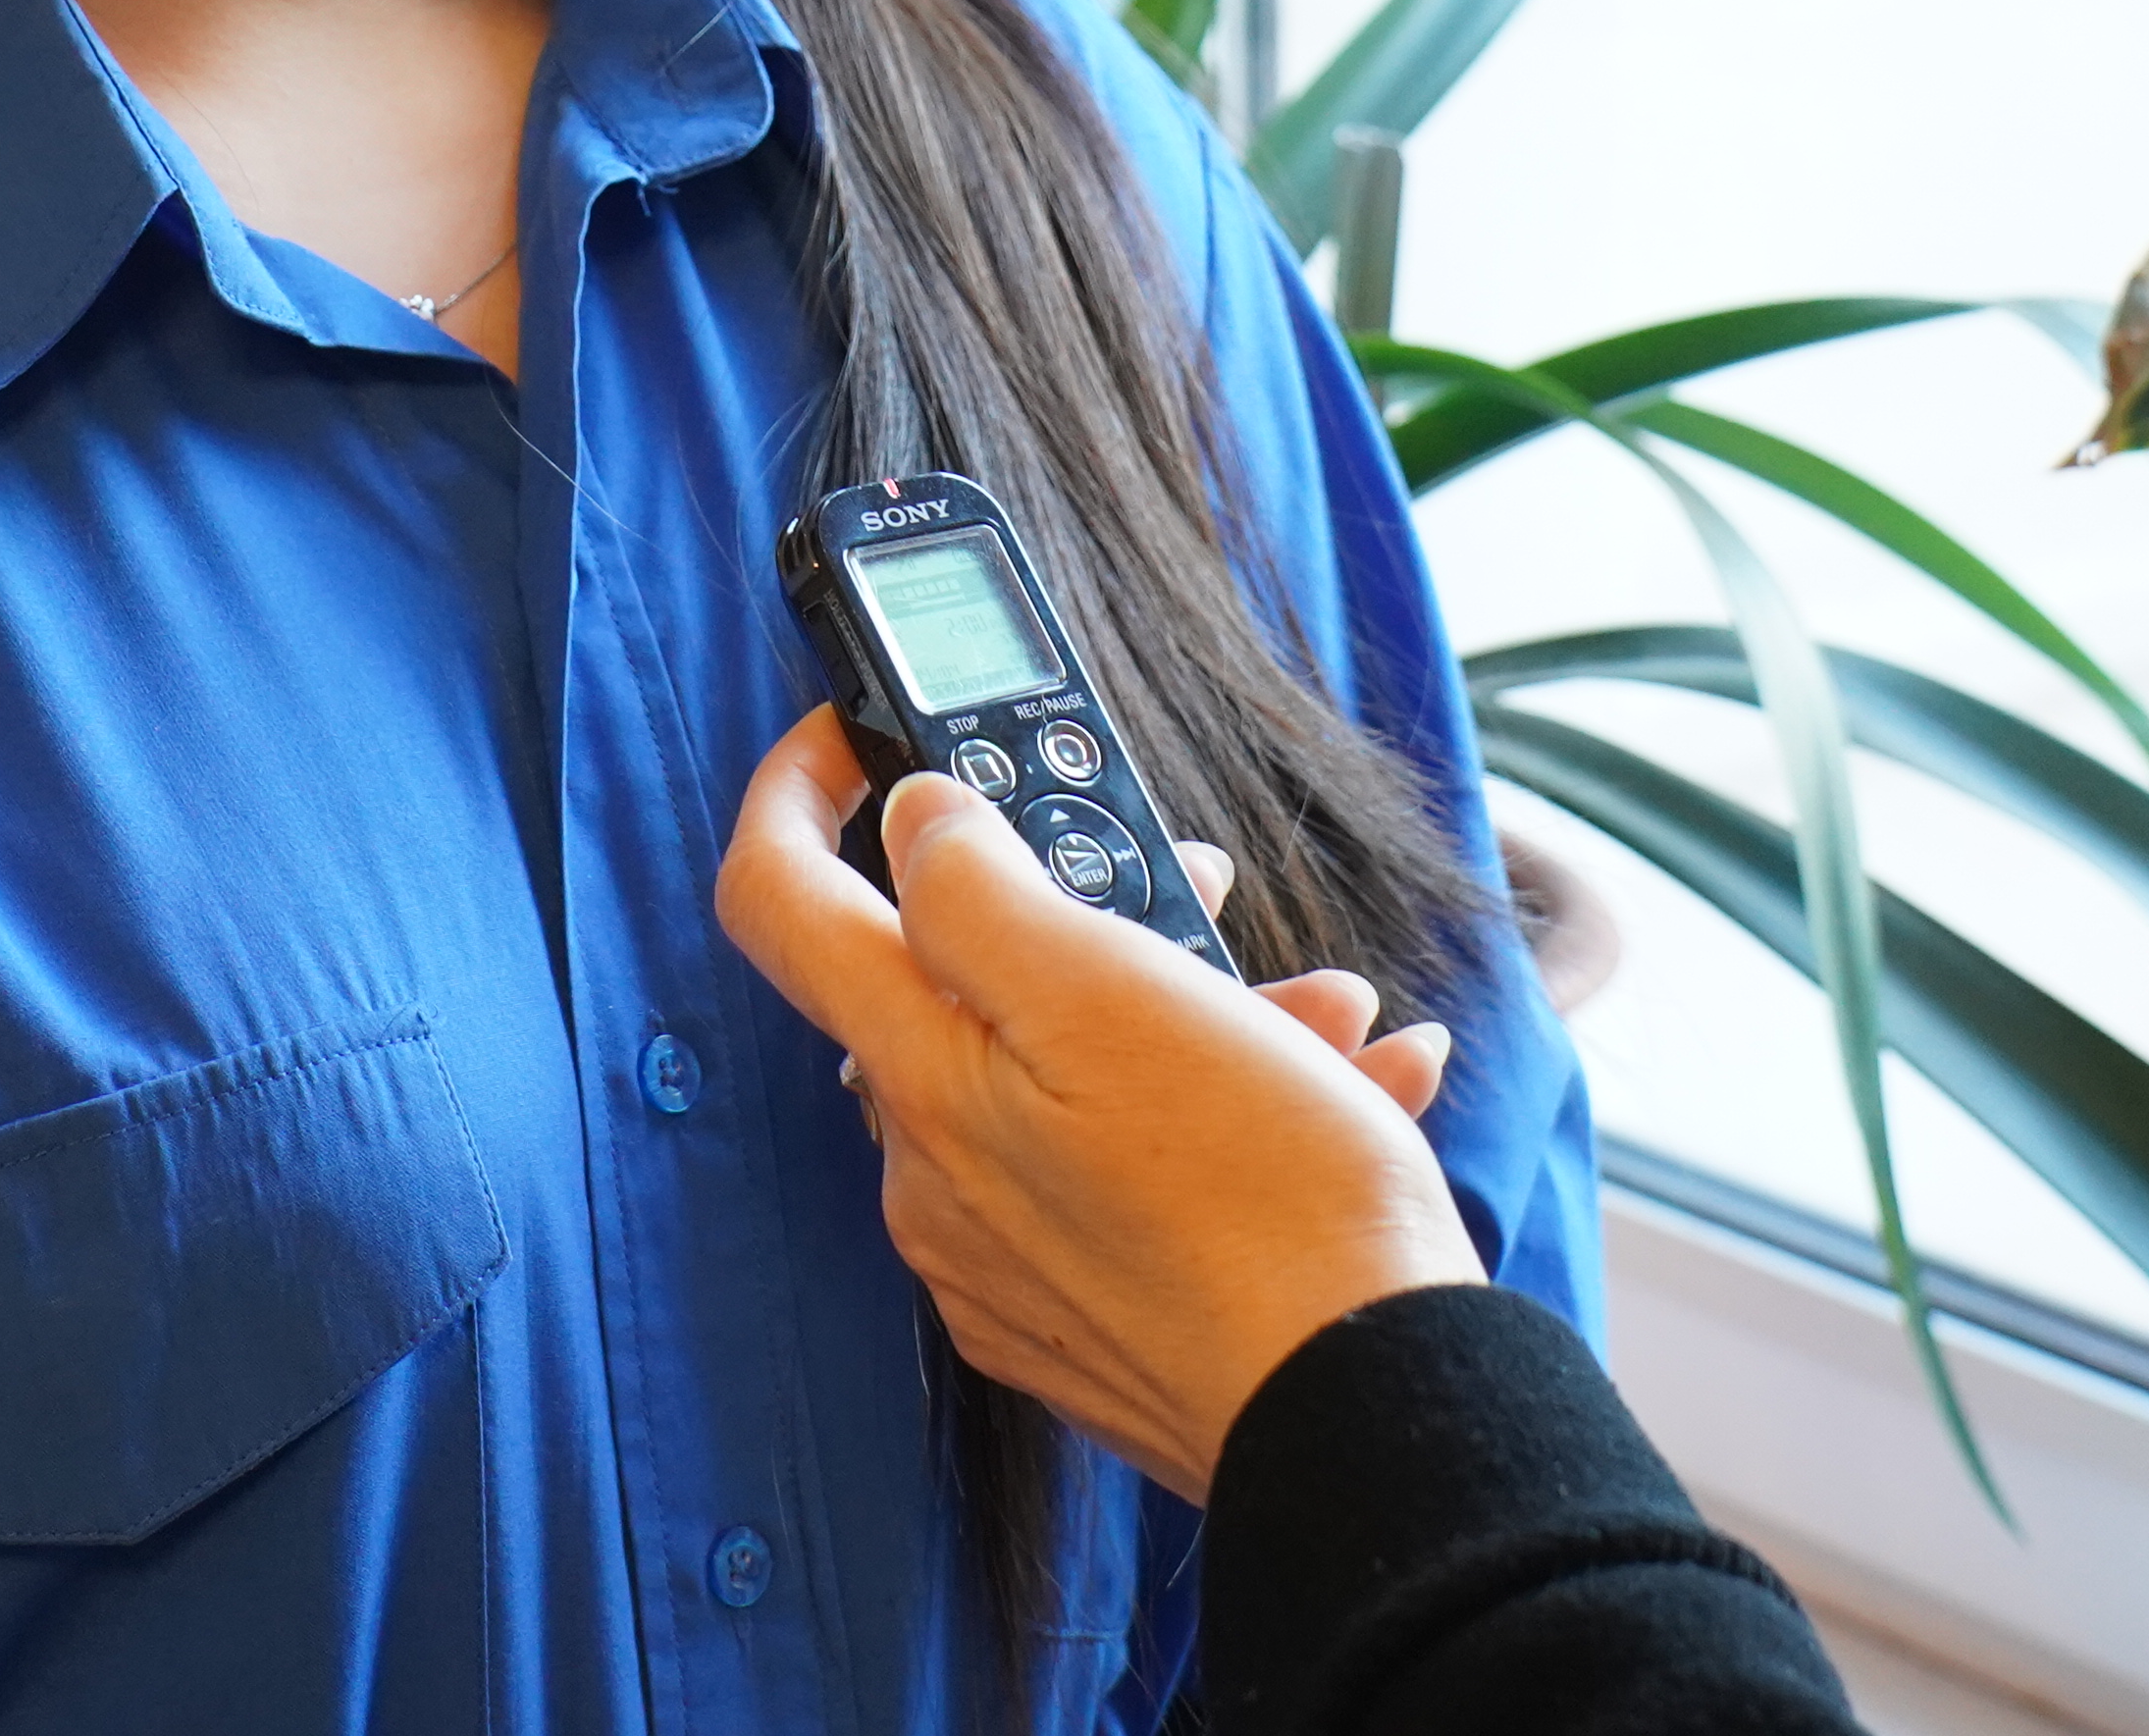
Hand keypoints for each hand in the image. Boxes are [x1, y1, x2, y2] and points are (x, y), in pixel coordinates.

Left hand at [715, 712, 1484, 1498]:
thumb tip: (912, 823)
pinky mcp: (1091, 1317)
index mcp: (923, 1079)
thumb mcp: (1118, 991)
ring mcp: (1011, 1257)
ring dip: (1198, 1015)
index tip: (848, 733)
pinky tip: (1348, 1094)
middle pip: (960, 982)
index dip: (794, 792)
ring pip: (1072, 1075)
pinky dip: (1226, 1116)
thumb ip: (982, 894)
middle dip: (1088, 909)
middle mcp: (939, 1176)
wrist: (1370, 1415)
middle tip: (1199, 888)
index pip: (778, 903)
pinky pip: (1130, 1174)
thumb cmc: (1262, 1202)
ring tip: (1326, 1014)